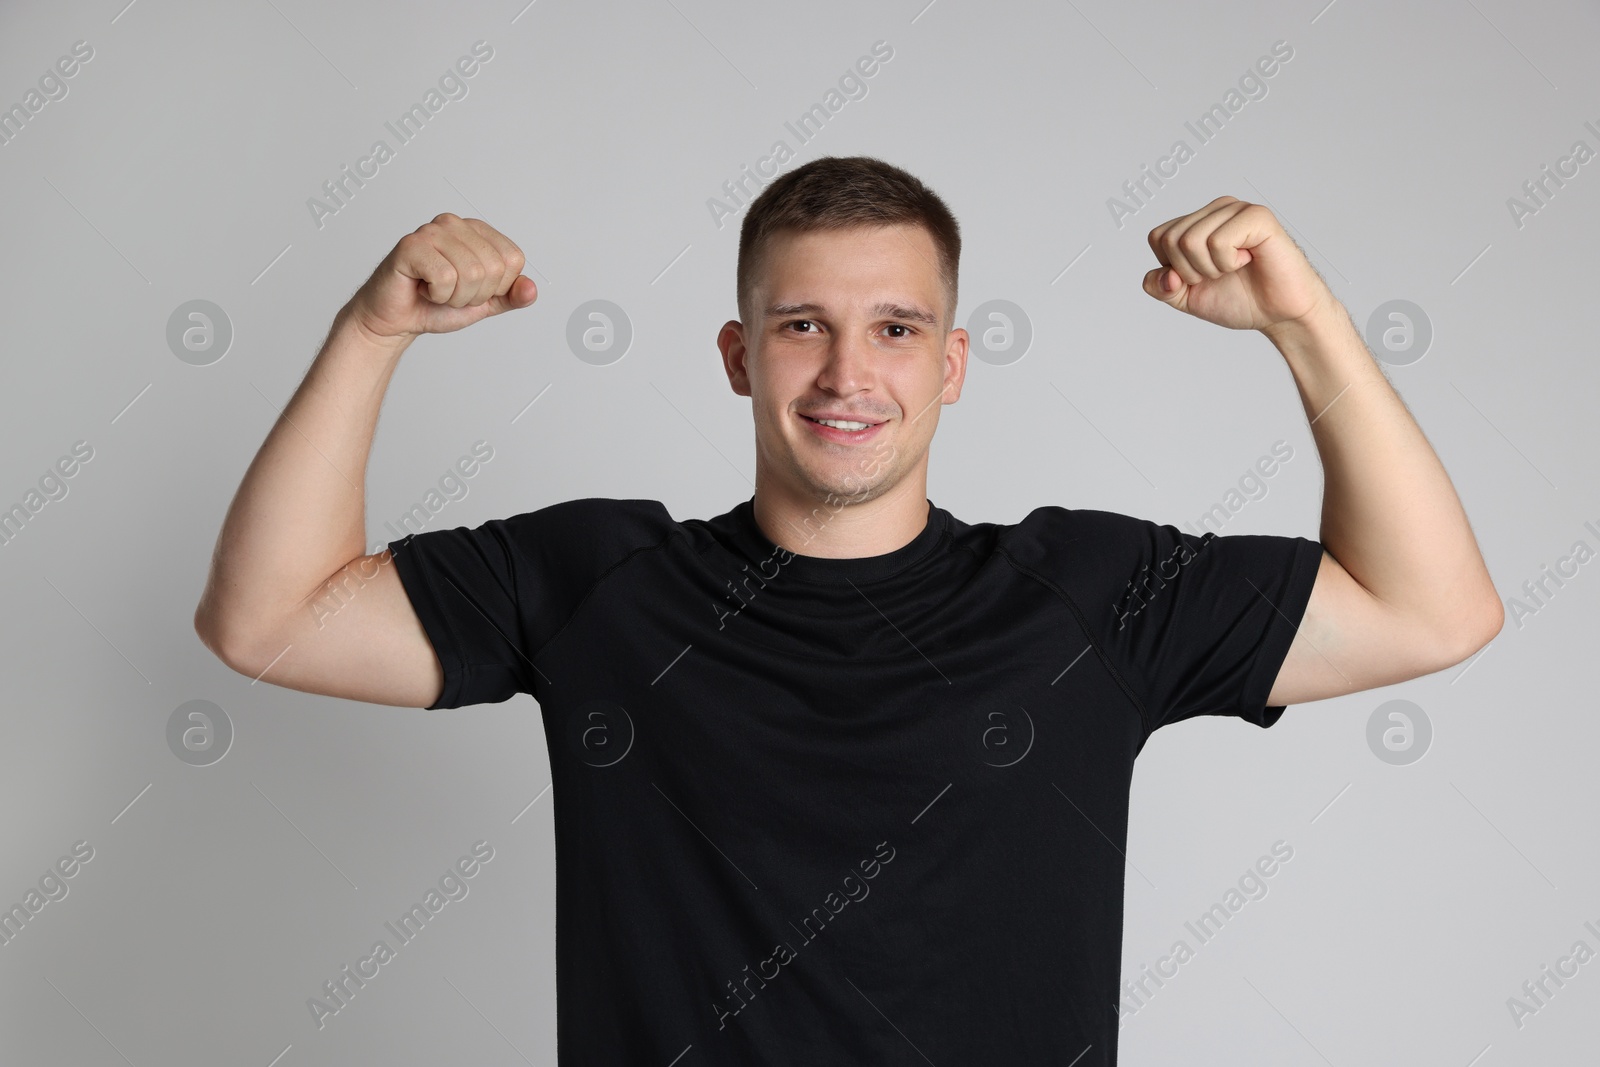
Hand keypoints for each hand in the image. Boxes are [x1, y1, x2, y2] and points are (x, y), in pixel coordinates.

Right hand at [345, 213, 536, 345]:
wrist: (397, 319)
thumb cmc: (435, 305)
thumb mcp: (484, 304)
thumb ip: (510, 296)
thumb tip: (531, 289)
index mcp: (477, 232)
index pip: (513, 260)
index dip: (496, 287)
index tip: (470, 288)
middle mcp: (455, 224)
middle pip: (493, 268)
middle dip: (474, 294)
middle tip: (450, 291)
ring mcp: (432, 231)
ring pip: (471, 274)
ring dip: (454, 296)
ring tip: (435, 289)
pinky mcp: (411, 245)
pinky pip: (445, 277)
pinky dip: (437, 294)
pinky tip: (423, 287)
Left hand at [1142, 196, 1330, 332]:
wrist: (1278, 313)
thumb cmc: (1240, 299)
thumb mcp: (1186, 298)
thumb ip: (1161, 287)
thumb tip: (1165, 274)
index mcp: (1197, 222)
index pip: (1158, 237)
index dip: (1173, 268)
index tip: (1201, 276)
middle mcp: (1215, 209)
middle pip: (1170, 239)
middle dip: (1191, 271)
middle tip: (1221, 274)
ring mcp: (1236, 209)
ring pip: (1191, 240)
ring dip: (1211, 269)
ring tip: (1235, 267)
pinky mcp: (1257, 216)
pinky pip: (1218, 241)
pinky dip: (1228, 262)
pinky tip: (1248, 260)